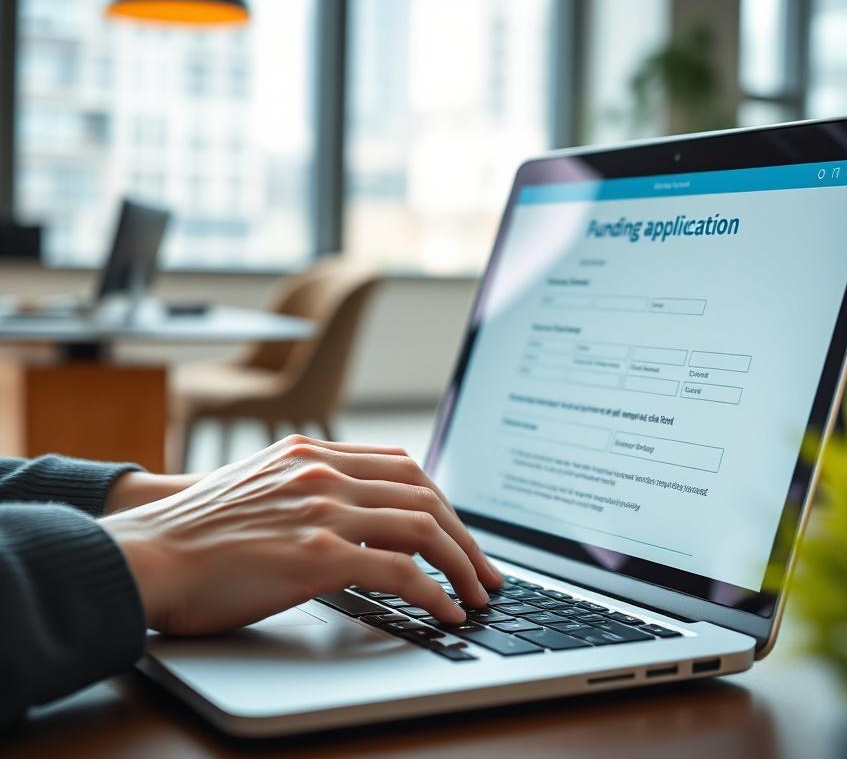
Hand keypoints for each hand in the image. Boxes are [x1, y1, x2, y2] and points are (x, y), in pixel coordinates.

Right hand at [100, 435, 502, 634]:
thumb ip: (310, 491)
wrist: (142, 554)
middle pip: (425, 494)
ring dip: (463, 565)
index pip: (404, 467)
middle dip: (466, 536)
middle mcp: (323, 472)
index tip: (460, 533)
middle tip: (486, 570)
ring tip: (478, 595)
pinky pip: (402, 570)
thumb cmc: (194, 534)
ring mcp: (322, 509)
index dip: (443, 502)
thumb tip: (358, 521)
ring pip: (424, 527)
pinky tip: (448, 610)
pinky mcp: (316, 553)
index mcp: (312, 453)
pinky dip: (436, 591)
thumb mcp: (260, 489)